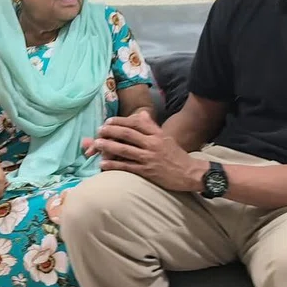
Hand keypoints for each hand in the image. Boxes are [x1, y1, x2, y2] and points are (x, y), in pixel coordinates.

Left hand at [83, 113, 208, 192]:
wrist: (190, 173)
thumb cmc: (176, 155)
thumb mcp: (165, 137)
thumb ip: (151, 127)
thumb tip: (142, 113)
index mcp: (156, 133)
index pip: (135, 122)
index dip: (119, 121)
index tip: (108, 121)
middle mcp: (152, 143)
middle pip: (127, 134)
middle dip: (110, 131)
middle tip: (99, 131)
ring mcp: (148, 157)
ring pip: (123, 149)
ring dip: (107, 146)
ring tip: (96, 144)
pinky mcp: (147, 171)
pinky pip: (126, 166)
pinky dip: (113, 165)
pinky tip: (103, 164)